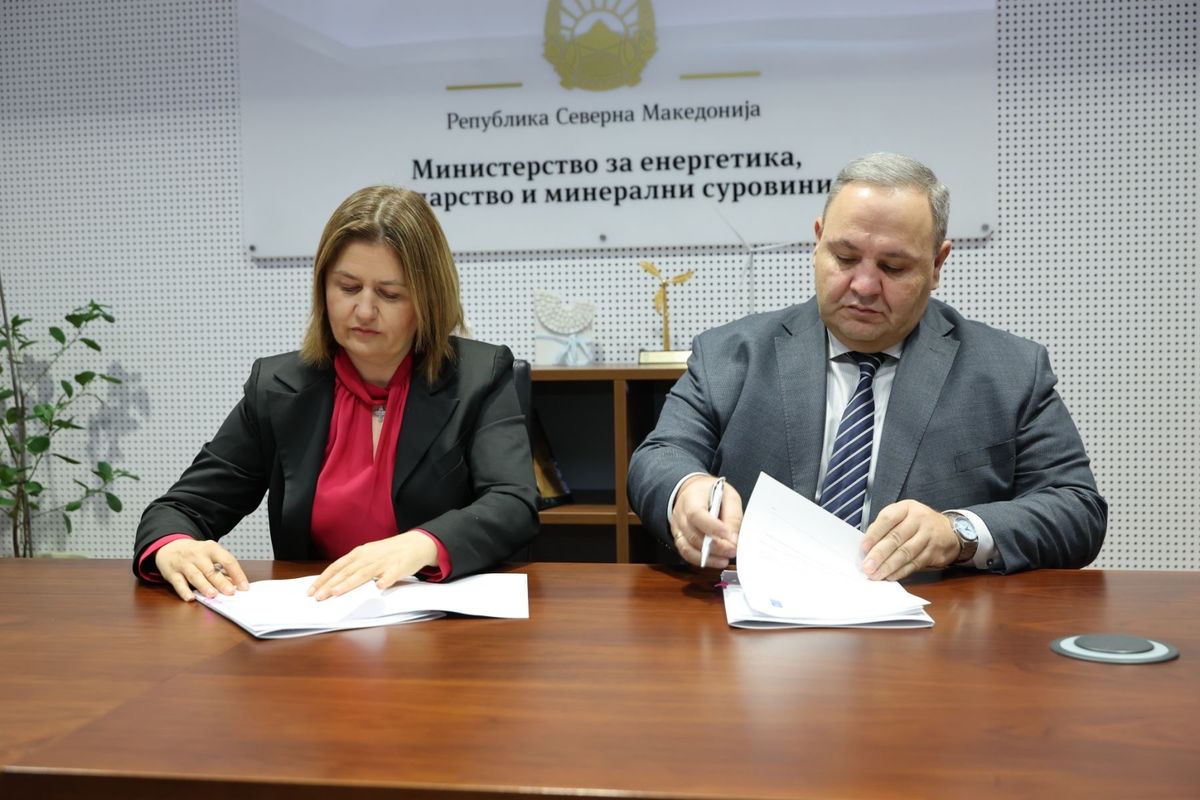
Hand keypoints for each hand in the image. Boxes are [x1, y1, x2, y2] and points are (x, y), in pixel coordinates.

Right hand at [155, 539, 248, 601]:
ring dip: (204, 586)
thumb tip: (235, 585)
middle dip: (221, 581)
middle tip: (230, 592)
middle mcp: (198, 555)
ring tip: (212, 595)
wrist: (170, 546)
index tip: (244, 587)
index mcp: (211, 549)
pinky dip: (184, 591)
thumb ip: (222, 569)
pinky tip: (190, 598)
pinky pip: (178, 583)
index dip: (237, 574)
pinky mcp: (172, 573)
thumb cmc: (196, 554)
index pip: (227, 560)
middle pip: (211, 570)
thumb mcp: (210, 555)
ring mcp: (184, 563)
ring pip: (195, 575)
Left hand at [308, 531, 438, 600]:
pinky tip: (380, 587)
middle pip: (347, 572)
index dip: (324, 578)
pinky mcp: (399, 567)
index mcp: (359, 554)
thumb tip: (334, 582)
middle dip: (331, 584)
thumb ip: (354, 567)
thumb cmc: (389, 553)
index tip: (311, 590)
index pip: (337, 567)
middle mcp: (368, 557)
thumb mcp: (368, 556)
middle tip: (318, 597)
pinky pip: (391, 574)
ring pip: (364, 573)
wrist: (416, 543)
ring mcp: (383, 562)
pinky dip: (385, 580)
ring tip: (337, 592)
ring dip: (349, 583)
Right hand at [670, 475, 742, 569]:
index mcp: (691, 498)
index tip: (730, 537)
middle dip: (716, 546)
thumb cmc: (711, 493)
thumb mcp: (728, 495)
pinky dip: (701, 560)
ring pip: (688, 548)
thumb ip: (733, 515)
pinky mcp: (679, 539)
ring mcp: (677, 528)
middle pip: (694, 535)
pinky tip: (715, 561)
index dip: (713, 528)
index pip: (697, 515)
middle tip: (733, 550)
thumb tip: (734, 539)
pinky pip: (687, 554)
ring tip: (725, 559)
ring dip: (708, 557)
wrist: (692, 491)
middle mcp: (680, 515)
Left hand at [860, 500, 959, 580]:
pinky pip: (915, 563)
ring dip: (889, 566)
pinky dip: (901, 571)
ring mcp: (928, 536)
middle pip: (896, 537)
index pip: (888, 518)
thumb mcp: (902, 516)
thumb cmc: (917, 523)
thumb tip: (866, 548)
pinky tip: (890, 576)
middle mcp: (919, 519)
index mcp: (906, 508)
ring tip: (876, 574)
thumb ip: (884, 528)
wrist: (949, 530)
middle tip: (867, 566)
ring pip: (906, 553)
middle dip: (879, 554)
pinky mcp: (934, 552)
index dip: (874, 534)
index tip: (863, 548)